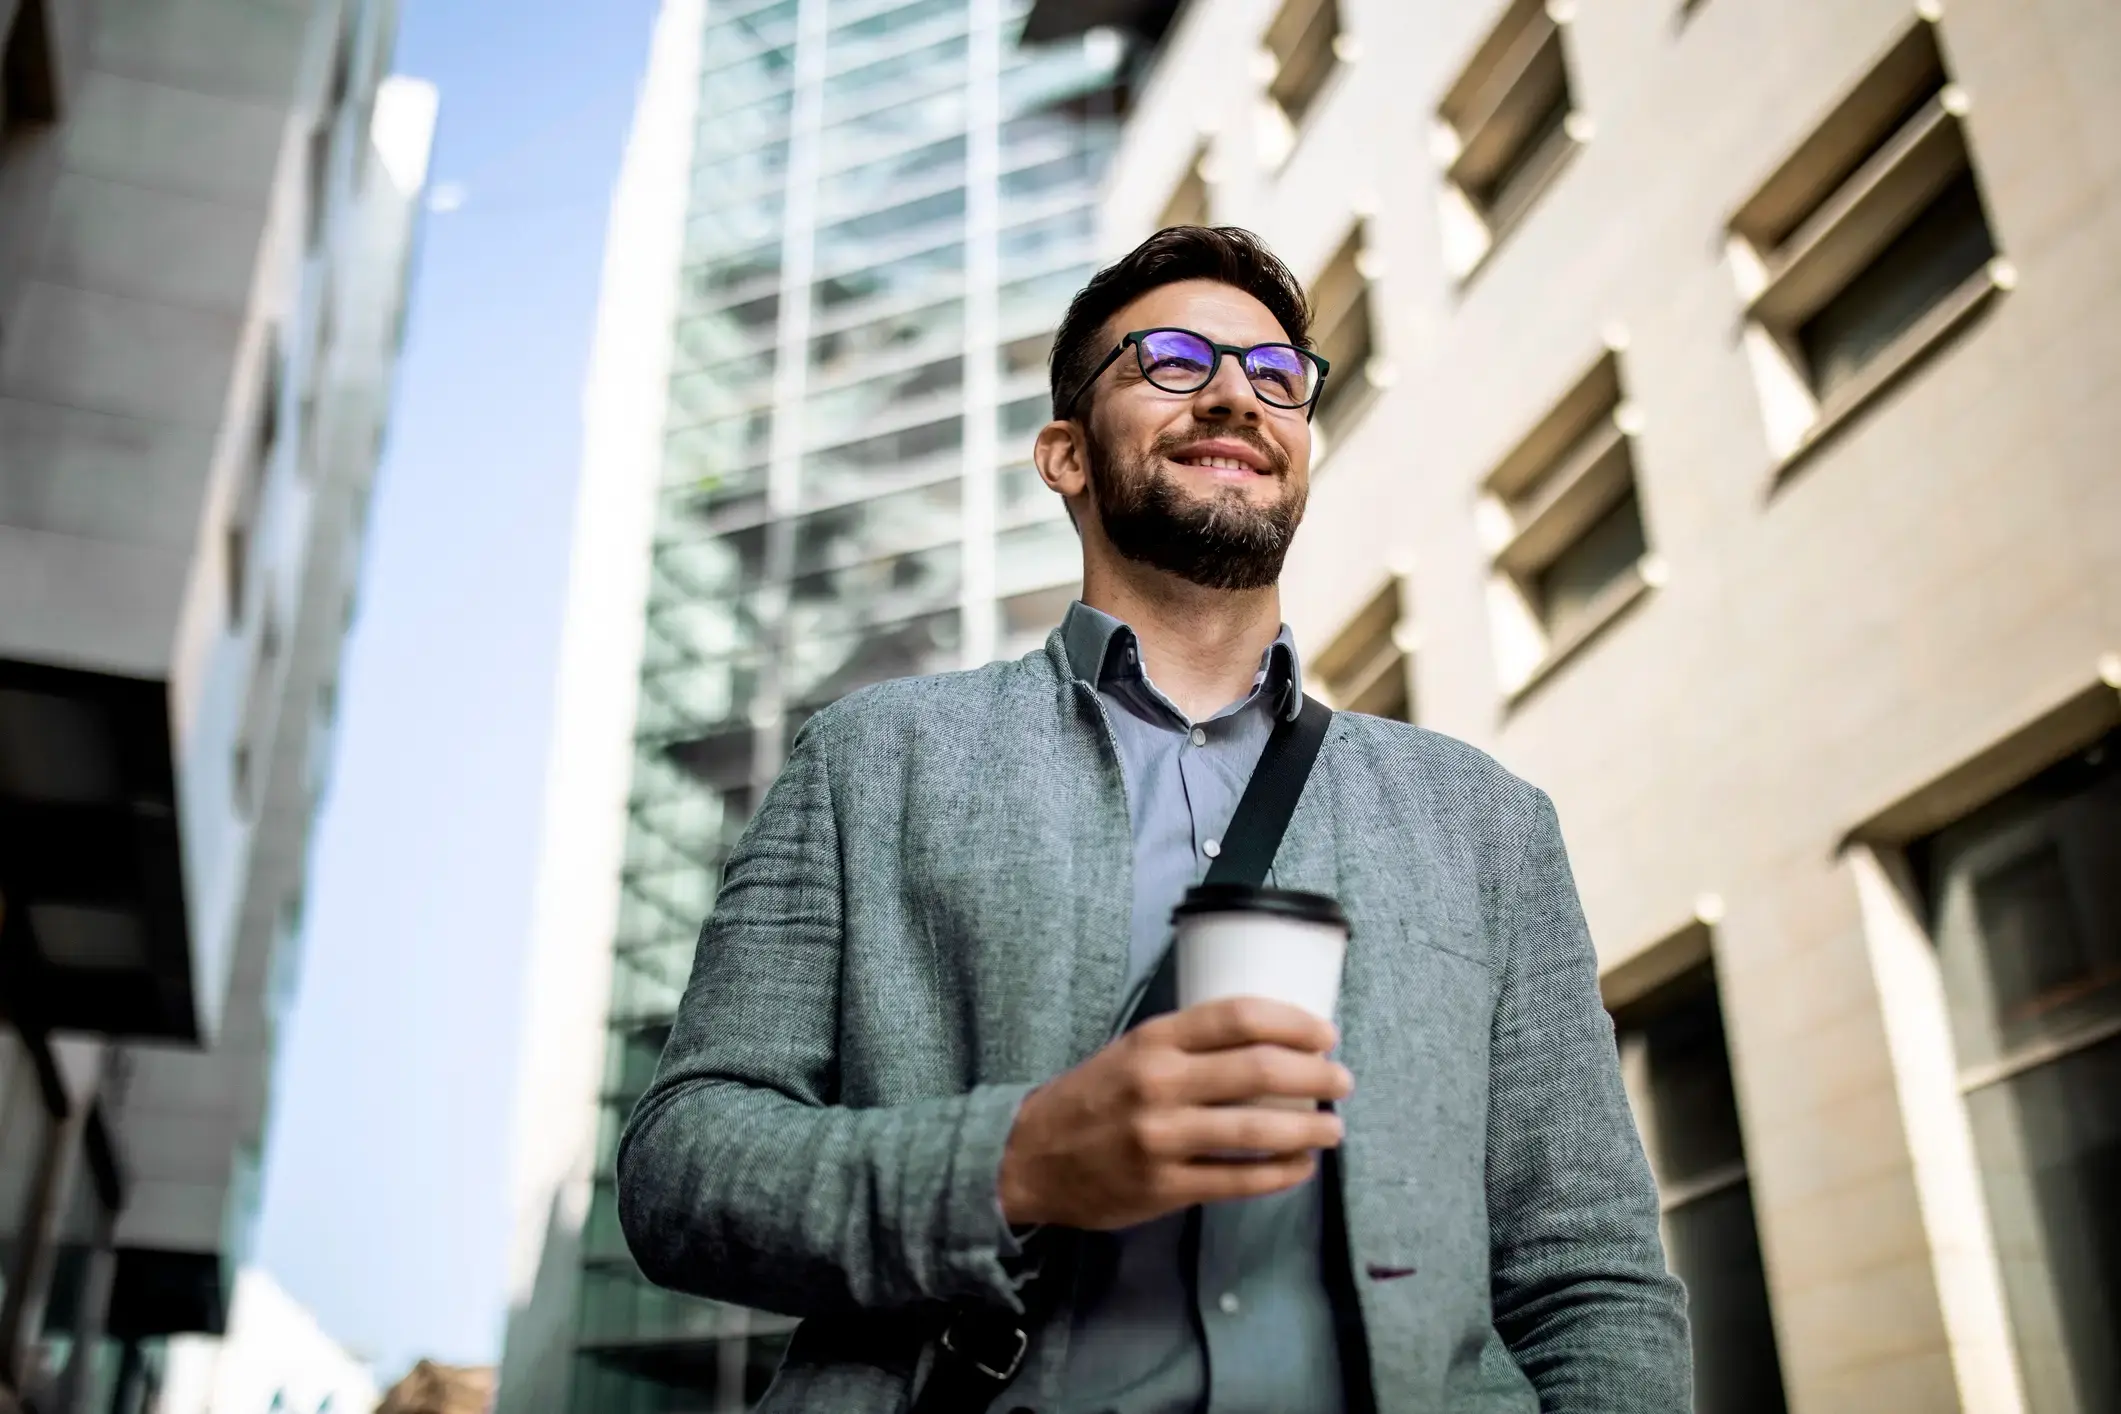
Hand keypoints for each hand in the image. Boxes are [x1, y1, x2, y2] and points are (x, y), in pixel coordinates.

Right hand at [996, 996, 1351, 1231]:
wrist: (1030, 1157)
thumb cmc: (1093, 1097)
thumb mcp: (1133, 1051)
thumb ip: (1190, 1044)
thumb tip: (1271, 1040)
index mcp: (1154, 1041)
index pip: (1238, 1017)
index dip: (1294, 1022)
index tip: (1325, 1033)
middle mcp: (1159, 1084)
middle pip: (1259, 1070)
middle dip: (1316, 1075)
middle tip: (1342, 1080)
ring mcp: (1162, 1139)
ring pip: (1257, 1130)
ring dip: (1310, 1129)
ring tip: (1333, 1128)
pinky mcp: (1164, 1188)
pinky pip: (1239, 1180)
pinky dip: (1281, 1173)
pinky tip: (1300, 1166)